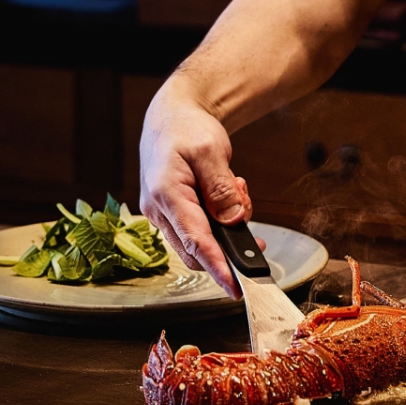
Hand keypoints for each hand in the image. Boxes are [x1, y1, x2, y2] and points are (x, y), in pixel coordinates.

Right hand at [139, 77, 261, 296]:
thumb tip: (234, 220)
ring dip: (226, 224)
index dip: (217, 267)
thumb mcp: (210, 151)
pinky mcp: (173, 212)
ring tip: (235, 188)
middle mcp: (159, 210)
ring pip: (201, 239)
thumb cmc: (186, 128)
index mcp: (165, 194)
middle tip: (246, 206)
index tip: (236, 288)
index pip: (195, 241)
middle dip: (229, 240)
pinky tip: (227, 193)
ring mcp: (163, 214)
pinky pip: (200, 228)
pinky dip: (219, 218)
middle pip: (197, 248)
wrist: (171, 116)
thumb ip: (221, 188)